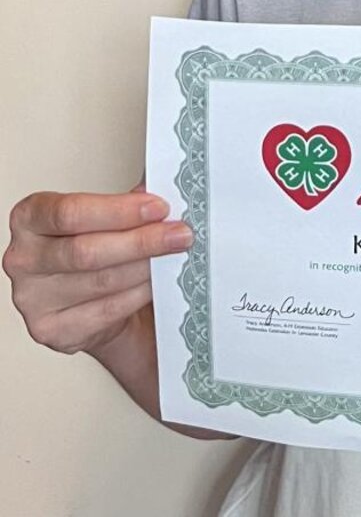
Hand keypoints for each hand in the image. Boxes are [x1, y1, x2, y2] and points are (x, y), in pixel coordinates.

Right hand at [3, 187, 192, 356]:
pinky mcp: (51, 330)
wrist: (90, 304)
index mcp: (30, 218)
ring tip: (174, 254)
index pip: (70, 212)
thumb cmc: (95, 250)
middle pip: (86, 251)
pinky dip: (139, 293)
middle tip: (179, 234)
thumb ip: (128, 202)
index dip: (118, 210)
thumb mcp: (105, 218)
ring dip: (146, 266)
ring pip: (101, 281)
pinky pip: (106, 310)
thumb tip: (164, 188)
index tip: (158, 207)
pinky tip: (156, 281)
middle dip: (141, 240)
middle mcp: (23, 259)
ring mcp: (32, 299)